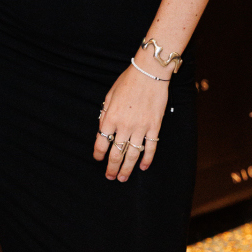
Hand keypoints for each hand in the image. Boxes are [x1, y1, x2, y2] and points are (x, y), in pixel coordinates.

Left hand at [93, 65, 168, 181]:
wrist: (149, 73)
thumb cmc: (128, 81)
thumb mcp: (110, 95)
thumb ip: (105, 113)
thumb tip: (103, 128)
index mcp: (110, 117)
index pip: (101, 142)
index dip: (98, 153)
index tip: (98, 159)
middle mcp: (124, 126)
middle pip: (116, 153)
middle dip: (112, 167)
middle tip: (110, 177)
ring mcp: (140, 128)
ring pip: (132, 155)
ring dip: (127, 169)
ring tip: (123, 178)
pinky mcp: (154, 127)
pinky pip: (150, 148)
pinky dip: (147, 159)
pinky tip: (143, 167)